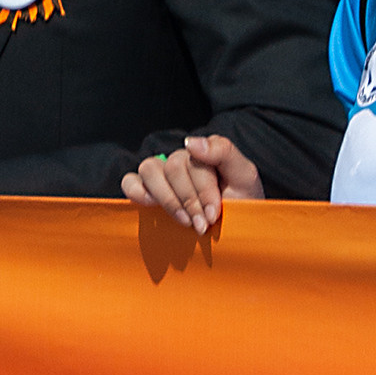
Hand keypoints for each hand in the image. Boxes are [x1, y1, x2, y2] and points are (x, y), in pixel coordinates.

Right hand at [122, 132, 259, 234]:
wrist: (236, 232)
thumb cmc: (242, 204)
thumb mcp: (244, 177)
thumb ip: (224, 152)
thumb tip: (190, 142)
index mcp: (203, 152)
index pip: (194, 160)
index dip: (203, 190)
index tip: (214, 215)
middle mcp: (181, 160)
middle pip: (173, 167)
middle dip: (189, 199)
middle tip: (202, 225)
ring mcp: (162, 175)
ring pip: (149, 169)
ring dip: (168, 199)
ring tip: (184, 222)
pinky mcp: (147, 192)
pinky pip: (130, 182)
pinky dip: (138, 193)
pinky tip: (153, 208)